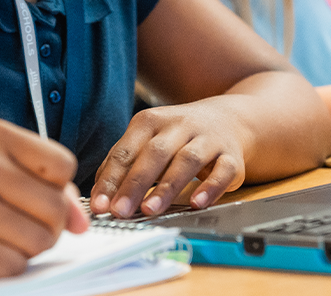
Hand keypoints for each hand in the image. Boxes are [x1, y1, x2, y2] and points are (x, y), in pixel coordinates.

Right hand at [0, 120, 88, 277]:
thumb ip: (40, 183)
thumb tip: (81, 221)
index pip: (63, 165)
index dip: (56, 187)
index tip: (30, 194)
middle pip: (55, 208)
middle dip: (45, 224)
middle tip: (13, 222)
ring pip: (39, 240)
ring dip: (25, 247)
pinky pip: (13, 266)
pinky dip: (4, 265)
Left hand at [89, 101, 250, 218]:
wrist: (229, 120)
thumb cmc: (178, 137)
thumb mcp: (148, 140)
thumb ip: (123, 164)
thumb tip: (99, 194)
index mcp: (151, 121)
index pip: (126, 150)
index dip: (111, 179)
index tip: (99, 204)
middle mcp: (179, 126)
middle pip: (155, 153)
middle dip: (135, 183)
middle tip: (120, 210)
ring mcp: (207, 139)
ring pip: (187, 160)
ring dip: (167, 186)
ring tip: (150, 209)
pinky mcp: (231, 156)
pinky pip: (223, 171)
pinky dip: (211, 187)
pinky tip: (197, 203)